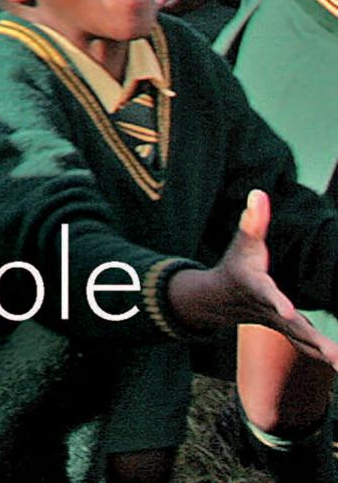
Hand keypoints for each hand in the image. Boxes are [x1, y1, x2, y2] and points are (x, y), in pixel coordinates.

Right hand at [164, 194, 337, 364]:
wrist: (223, 298)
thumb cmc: (237, 263)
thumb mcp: (242, 240)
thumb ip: (253, 218)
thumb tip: (259, 192)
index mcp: (256, 287)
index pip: (268, 294)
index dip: (278, 303)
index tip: (289, 313)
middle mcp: (268, 311)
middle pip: (293, 328)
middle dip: (314, 342)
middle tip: (335, 355)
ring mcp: (279, 325)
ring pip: (302, 343)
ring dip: (323, 354)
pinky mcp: (289, 332)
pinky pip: (307, 346)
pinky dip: (323, 355)